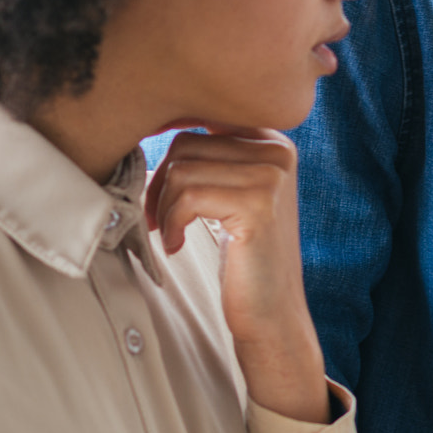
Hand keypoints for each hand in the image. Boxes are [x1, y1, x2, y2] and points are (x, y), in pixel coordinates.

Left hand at [147, 124, 330, 422]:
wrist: (271, 312)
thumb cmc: (244, 256)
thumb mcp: (232, 192)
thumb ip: (212, 156)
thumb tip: (153, 122)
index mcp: (274, 141)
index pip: (199, 120)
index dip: (169, 156)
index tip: (165, 195)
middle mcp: (279, 151)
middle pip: (186, 143)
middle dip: (161, 185)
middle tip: (161, 221)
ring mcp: (272, 176)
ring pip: (181, 169)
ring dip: (164, 208)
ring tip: (172, 234)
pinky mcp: (258, 204)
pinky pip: (188, 195)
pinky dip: (170, 223)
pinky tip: (176, 245)